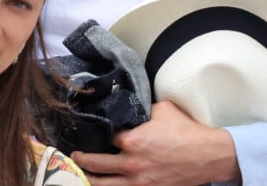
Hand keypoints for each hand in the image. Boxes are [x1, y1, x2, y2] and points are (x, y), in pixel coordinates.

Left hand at [72, 101, 240, 184]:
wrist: (209, 155)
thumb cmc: (185, 130)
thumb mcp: (160, 109)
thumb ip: (139, 108)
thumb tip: (128, 104)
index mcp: (131, 141)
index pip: (102, 136)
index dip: (92, 132)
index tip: (83, 129)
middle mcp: (132, 163)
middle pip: (96, 164)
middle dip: (82, 159)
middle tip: (74, 155)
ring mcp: (140, 182)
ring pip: (105, 185)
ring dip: (90, 179)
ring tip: (81, 174)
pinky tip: (105, 184)